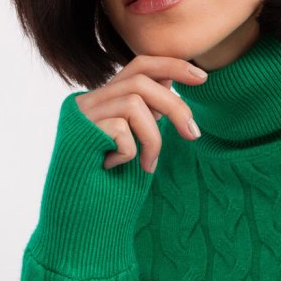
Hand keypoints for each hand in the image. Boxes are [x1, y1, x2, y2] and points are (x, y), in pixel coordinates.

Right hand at [75, 55, 207, 173]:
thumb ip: (146, 111)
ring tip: (148, 165)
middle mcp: (88, 100)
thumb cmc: (109, 184)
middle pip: (141, 80)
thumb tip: (168, 79)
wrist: (81, 215)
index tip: (202, 78)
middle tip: (194, 135)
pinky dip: (129, 152)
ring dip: (152, 138)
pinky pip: (121, 130)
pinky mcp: (78, 130)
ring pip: (134, 103)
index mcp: (104, 100)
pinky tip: (113, 167)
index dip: (171, 65)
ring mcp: (80, 114)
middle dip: (174, 105)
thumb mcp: (135, 141)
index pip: (139, 66)